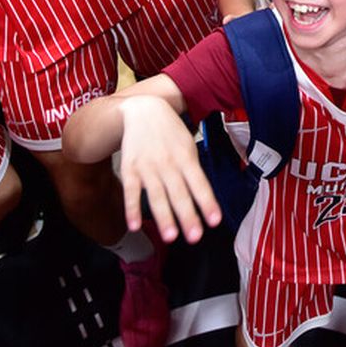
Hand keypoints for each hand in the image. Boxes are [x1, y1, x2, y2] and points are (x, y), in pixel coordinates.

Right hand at [116, 97, 221, 243]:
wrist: (143, 110)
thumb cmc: (170, 132)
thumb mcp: (188, 145)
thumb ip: (194, 171)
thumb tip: (204, 199)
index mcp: (186, 157)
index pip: (200, 183)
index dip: (208, 202)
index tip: (215, 221)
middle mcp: (168, 163)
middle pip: (179, 193)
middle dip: (187, 216)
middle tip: (195, 237)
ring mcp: (148, 167)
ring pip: (157, 195)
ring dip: (164, 217)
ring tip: (170, 236)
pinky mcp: (130, 169)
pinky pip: (131, 191)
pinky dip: (131, 209)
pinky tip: (134, 224)